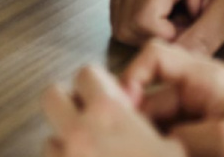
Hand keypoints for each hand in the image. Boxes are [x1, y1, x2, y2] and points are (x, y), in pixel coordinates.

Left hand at [41, 64, 183, 156]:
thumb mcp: (175, 149)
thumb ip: (152, 126)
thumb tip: (141, 123)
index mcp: (109, 115)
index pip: (86, 74)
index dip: (97, 82)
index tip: (105, 92)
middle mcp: (78, 134)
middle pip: (51, 96)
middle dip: (67, 103)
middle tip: (85, 116)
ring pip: (49, 140)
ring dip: (65, 143)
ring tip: (89, 152)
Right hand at [111, 0, 223, 52]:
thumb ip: (200, 41)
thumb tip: (172, 62)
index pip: (141, 21)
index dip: (168, 37)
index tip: (194, 28)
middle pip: (127, 25)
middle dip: (159, 36)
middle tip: (189, 25)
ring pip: (121, 24)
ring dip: (151, 32)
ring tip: (180, 19)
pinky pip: (122, 18)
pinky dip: (145, 25)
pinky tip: (168, 14)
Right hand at [120, 40, 223, 156]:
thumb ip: (187, 136)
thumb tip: (155, 143)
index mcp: (202, 76)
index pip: (154, 56)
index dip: (132, 75)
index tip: (122, 106)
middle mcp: (193, 89)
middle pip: (148, 99)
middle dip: (138, 123)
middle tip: (135, 145)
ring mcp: (194, 111)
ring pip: (156, 124)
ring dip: (153, 140)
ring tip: (156, 148)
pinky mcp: (196, 132)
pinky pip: (169, 138)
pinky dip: (164, 146)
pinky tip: (167, 152)